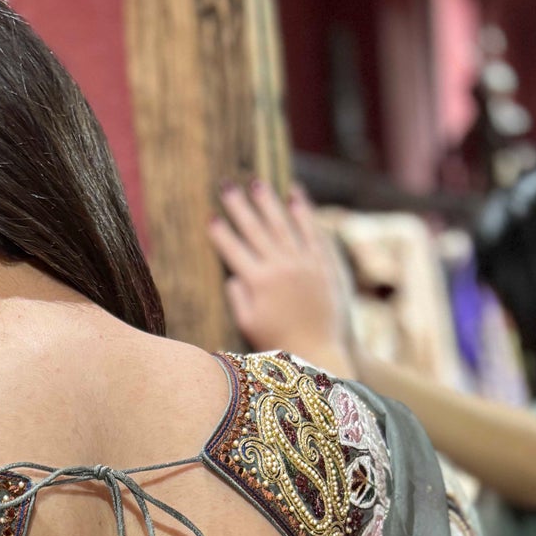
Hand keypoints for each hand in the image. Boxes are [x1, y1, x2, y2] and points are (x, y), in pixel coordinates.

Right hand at [209, 182, 355, 376]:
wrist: (320, 352)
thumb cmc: (278, 343)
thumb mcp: (248, 325)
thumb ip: (238, 297)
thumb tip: (233, 275)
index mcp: (258, 282)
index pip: (234, 250)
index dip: (220, 233)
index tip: (210, 217)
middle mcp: (281, 266)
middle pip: (256, 230)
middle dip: (239, 207)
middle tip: (227, 186)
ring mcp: (305, 262)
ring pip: (283, 224)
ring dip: (268, 201)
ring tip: (257, 183)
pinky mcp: (324, 263)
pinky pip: (312, 231)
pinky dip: (303, 212)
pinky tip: (294, 196)